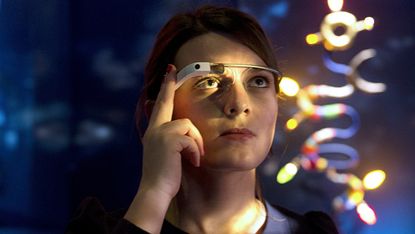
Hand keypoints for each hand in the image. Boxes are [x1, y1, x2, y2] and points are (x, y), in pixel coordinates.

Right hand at [139, 64, 204, 200]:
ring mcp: (160, 133)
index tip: (168, 73)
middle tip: (172, 68)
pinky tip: (192, 162)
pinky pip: (191, 138)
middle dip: (168, 84)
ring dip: (196, 142)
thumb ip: (173, 139)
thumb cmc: (165, 176)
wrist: (155, 191)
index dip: (164, 90)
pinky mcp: (169, 139)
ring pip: (188, 125)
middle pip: (165, 102)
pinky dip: (195, 151)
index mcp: (154, 132)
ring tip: (194, 158)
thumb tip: (184, 129)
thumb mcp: (168, 154)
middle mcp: (154, 129)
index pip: (159, 107)